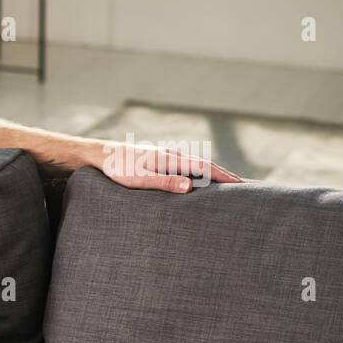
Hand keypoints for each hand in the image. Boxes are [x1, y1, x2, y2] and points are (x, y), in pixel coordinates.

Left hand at [92, 138, 241, 192]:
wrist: (99, 156)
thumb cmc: (116, 169)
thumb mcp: (139, 179)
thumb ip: (164, 182)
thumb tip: (191, 187)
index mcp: (171, 159)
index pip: (205, 168)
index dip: (225, 177)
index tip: (243, 186)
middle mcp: (172, 155)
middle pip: (205, 165)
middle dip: (224, 176)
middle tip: (244, 187)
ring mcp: (166, 156)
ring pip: (195, 165)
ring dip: (212, 174)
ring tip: (226, 186)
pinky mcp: (158, 160)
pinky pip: (185, 167)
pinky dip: (198, 173)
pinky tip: (197, 181)